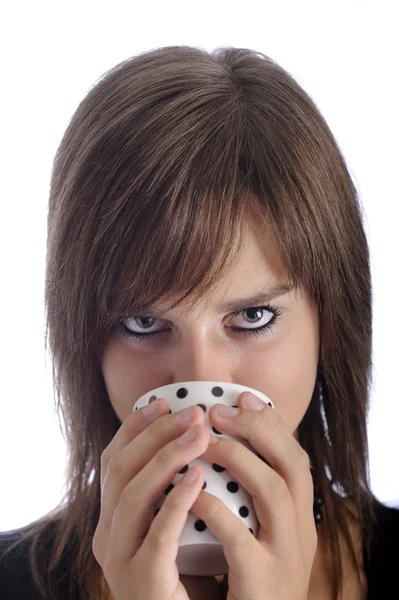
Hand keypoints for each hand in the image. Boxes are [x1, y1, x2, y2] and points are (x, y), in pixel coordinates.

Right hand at [92, 399, 221, 599]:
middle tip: (192, 413)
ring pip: (133, 496)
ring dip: (167, 458)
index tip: (162, 402)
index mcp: (111, 517)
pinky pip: (157, 535)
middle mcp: (106, 534)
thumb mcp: (175, 522)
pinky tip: (198, 477)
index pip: (114, 461)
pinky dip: (176, 502)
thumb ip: (174, 487)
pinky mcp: (142, 581)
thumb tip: (196, 435)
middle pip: (121, 470)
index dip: (134, 428)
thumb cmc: (189, 572)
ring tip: (199, 434)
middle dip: (155, 434)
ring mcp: (119, 559)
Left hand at [190, 393, 317, 599]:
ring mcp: (285, 558)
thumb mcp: (260, 534)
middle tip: (218, 411)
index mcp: (300, 517)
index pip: (295, 457)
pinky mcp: (261, 583)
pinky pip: (240, 539)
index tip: (243, 396)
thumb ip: (249, 497)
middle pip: (292, 465)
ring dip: (238, 458)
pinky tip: (192, 492)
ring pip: (274, 492)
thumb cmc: (247, 580)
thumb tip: (222, 447)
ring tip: (203, 442)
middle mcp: (301, 533)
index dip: (271, 423)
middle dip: (257, 429)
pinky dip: (215, 510)